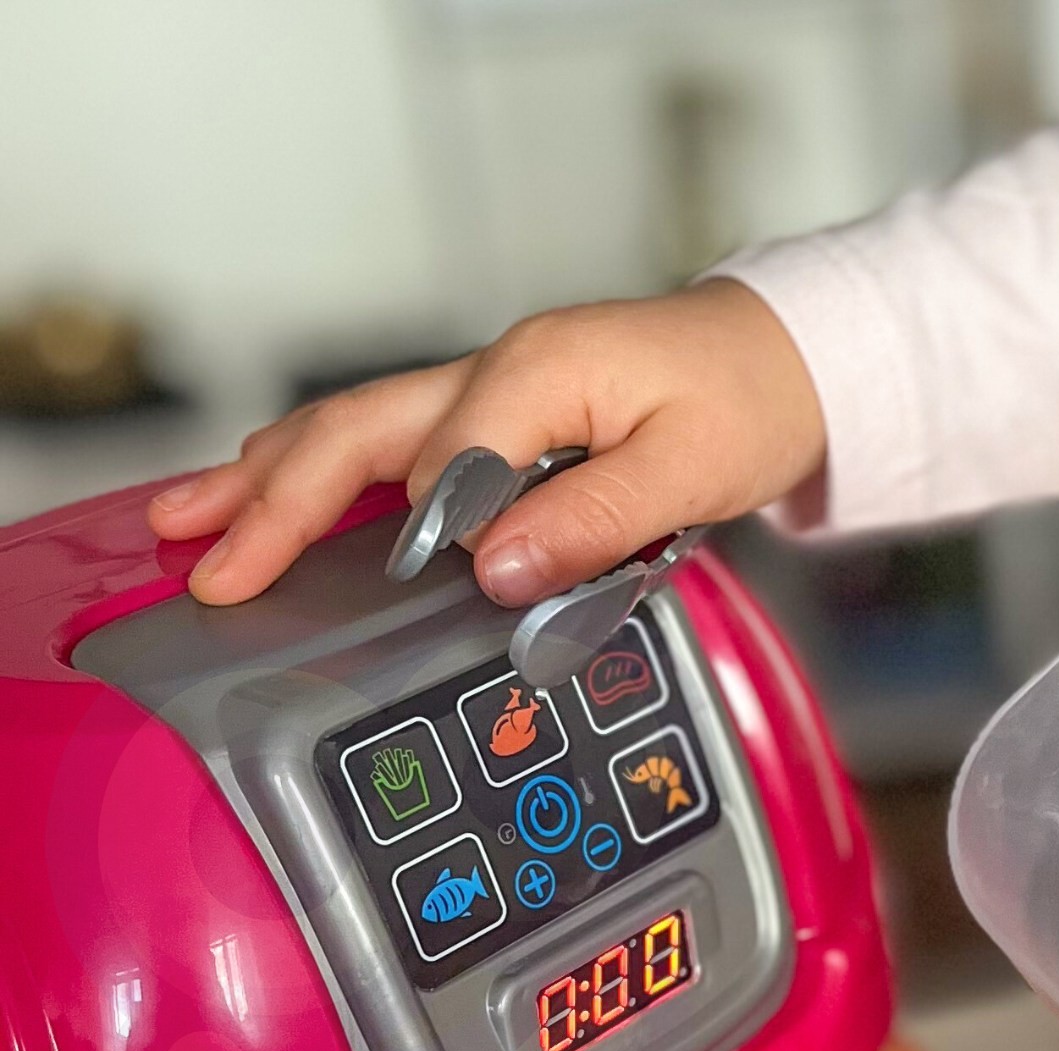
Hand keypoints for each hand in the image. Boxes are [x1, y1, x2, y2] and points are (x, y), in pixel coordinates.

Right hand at [145, 279, 824, 608]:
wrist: (781, 361)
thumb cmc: (744, 403)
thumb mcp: (691, 468)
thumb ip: (597, 519)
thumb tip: (498, 566)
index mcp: (535, 377)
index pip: (445, 468)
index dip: (426, 536)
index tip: (412, 592)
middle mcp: (492, 375)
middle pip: (354, 435)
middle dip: (271, 500)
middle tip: (202, 562)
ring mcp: (484, 394)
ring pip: (350, 433)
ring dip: (266, 479)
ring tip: (187, 521)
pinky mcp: (494, 421)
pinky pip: (385, 444)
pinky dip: (317, 472)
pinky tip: (271, 495)